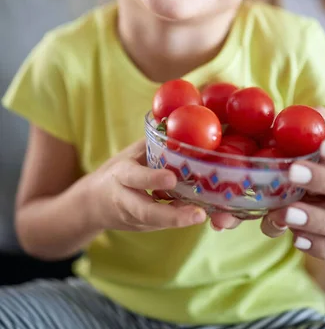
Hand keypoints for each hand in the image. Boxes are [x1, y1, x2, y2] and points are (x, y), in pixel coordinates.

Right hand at [88, 139, 206, 231]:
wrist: (94, 203)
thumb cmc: (117, 171)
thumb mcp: (129, 154)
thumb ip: (151, 143)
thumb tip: (175, 123)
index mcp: (121, 175)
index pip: (134, 177)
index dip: (151, 178)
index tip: (171, 178)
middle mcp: (126, 200)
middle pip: (147, 212)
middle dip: (173, 216)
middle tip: (198, 214)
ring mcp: (134, 218)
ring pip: (157, 223)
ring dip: (181, 220)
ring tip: (203, 216)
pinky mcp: (144, 227)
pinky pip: (163, 224)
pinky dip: (181, 219)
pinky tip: (201, 214)